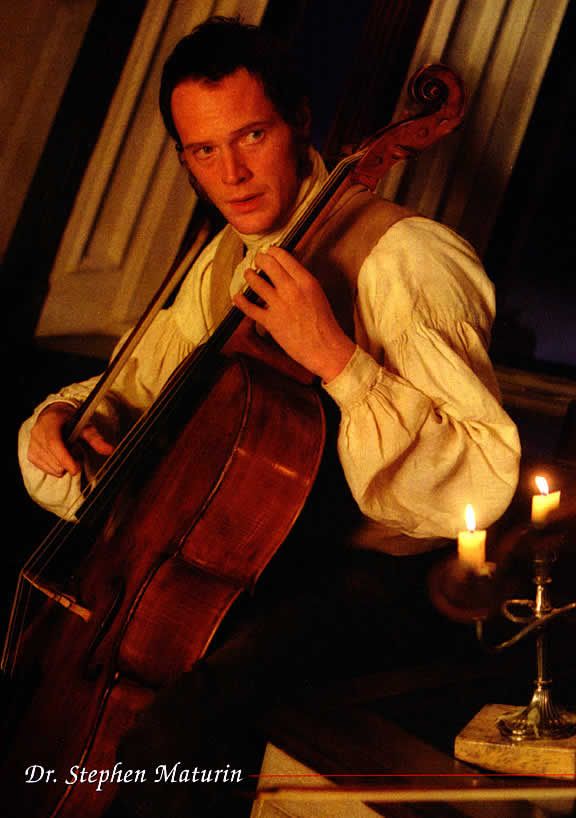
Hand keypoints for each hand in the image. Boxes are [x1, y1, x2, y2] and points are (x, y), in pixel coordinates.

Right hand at [27, 402, 113, 476]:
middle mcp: (38, 433)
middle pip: (53, 458)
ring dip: (62, 465)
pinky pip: (44, 468)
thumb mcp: (85, 426)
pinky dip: (55, 468)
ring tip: (67, 452)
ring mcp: (32, 444)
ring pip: (49, 466)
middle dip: (68, 462)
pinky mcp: (30, 454)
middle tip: (76, 452)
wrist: (53, 416)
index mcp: (50, 422)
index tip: (76, 470)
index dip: (65, 458)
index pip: (54, 443)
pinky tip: (59, 458)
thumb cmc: (70, 421)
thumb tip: (110, 450)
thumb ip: (96, 439)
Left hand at [233, 246, 355, 381]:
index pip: (284, 257)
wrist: (325, 347)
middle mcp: (291, 289)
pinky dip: (241, 301)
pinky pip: (249, 308)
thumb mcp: (317, 294)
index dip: (273, 251)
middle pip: (268, 264)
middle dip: (259, 259)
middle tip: (257, 260)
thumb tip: (287, 273)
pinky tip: (237, 297)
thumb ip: (302, 282)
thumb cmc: (324, 324)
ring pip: (256, 282)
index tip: (269, 252)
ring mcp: (279, 305)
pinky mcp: (270, 321)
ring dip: (250, 276)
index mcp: (306, 281)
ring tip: (248, 274)